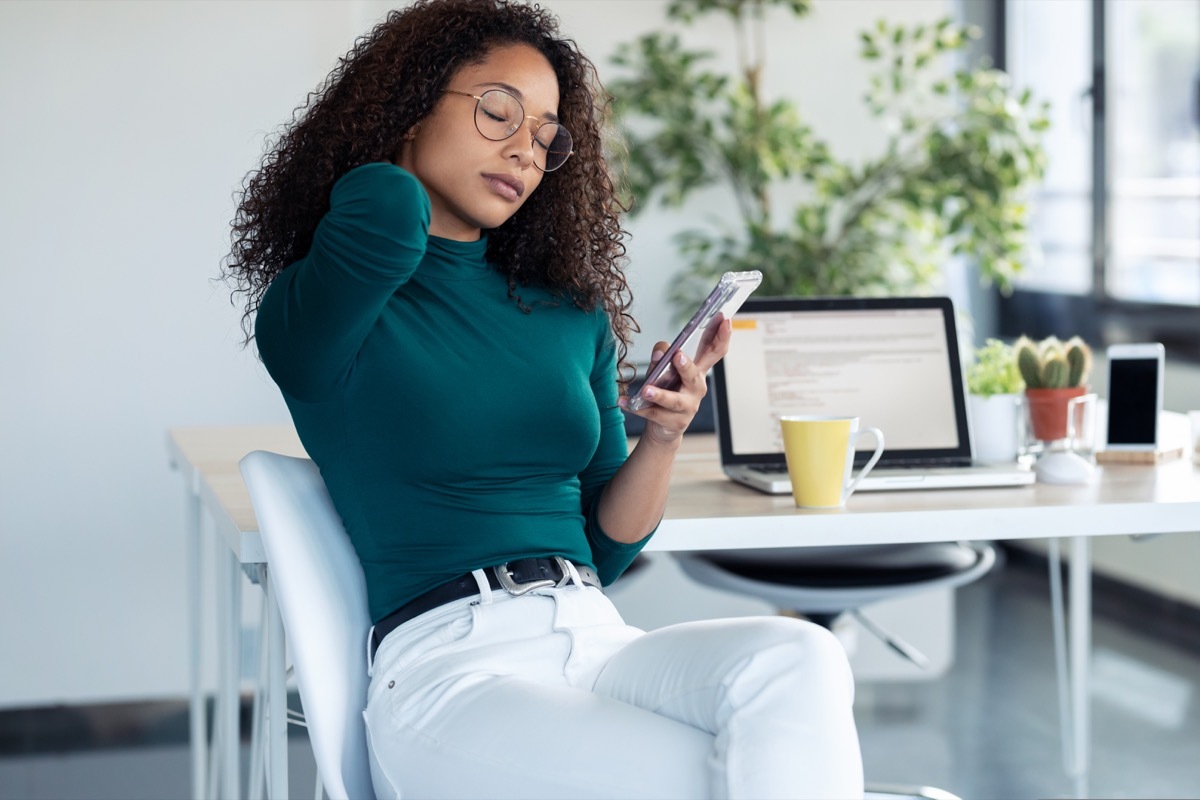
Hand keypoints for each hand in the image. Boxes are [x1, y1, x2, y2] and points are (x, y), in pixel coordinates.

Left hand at [618, 314, 732, 444]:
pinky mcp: (675, 422)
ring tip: (646, 390)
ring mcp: (688, 407)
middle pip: (695, 375)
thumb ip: (662, 356)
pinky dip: (638, 408)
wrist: (663, 428)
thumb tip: (660, 352)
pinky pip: (655, 414)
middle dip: (686, 365)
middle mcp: (696, 388)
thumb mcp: (664, 371)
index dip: (722, 335)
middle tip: (677, 356)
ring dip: (660, 394)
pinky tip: (625, 402)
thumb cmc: (667, 392)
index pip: (714, 351)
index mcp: (697, 370)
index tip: (725, 319)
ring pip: (674, 400)